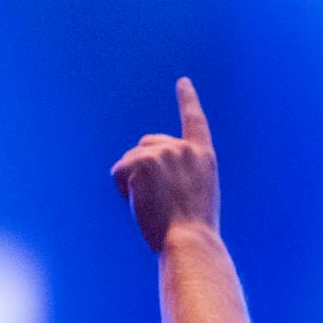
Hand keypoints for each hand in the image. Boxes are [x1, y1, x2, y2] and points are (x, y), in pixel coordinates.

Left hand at [112, 78, 221, 252]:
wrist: (188, 239)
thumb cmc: (191, 230)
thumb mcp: (195, 195)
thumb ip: (179, 174)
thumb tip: (145, 171)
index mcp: (203, 157)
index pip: (195, 121)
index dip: (188, 100)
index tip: (183, 82)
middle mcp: (184, 149)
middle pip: (147, 145)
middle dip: (142, 167)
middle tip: (157, 200)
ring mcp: (163, 153)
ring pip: (130, 161)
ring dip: (133, 183)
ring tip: (153, 206)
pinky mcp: (142, 161)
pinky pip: (119, 172)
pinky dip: (123, 190)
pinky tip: (141, 203)